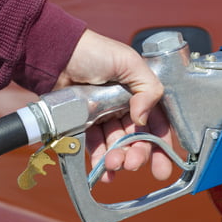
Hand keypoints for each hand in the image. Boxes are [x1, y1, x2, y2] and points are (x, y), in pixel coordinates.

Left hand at [55, 30, 172, 180]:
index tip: (162, 167)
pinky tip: (102, 170)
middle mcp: (125, 107)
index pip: (157, 124)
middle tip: (133, 164)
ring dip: (118, 159)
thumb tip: (143, 119)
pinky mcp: (84, 124)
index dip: (162, 146)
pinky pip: (94, 145)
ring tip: (114, 165)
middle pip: (137, 139)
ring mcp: (105, 117)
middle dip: (138, 155)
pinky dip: (99, 160)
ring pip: (116, 145)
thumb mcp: (130, 63)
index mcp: (141, 94)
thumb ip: (148, 89)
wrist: (58, 54)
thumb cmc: (95, 52)